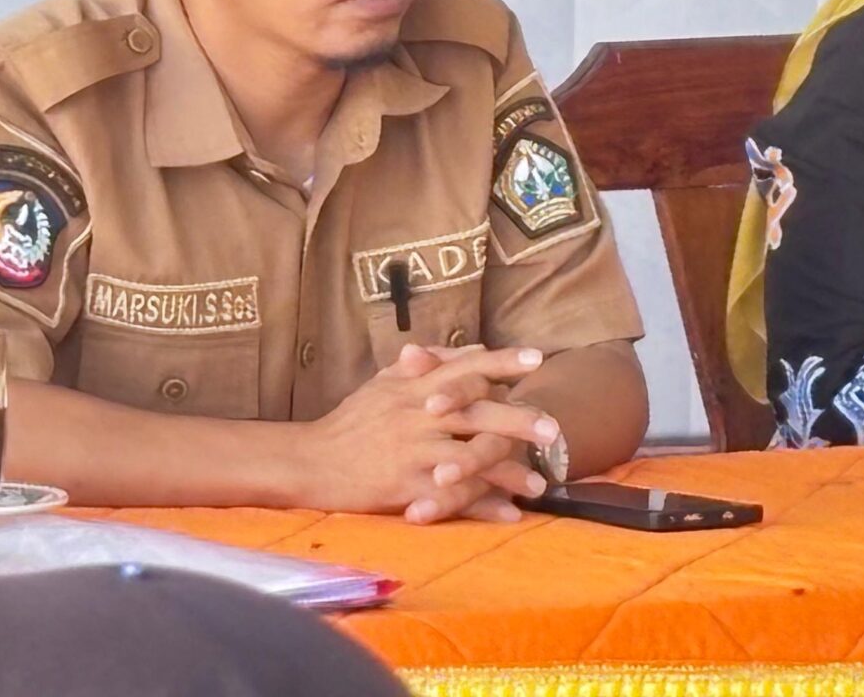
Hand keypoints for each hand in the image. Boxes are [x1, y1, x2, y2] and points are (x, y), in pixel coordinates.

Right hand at [296, 343, 559, 521]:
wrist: (309, 462)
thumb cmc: (351, 421)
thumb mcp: (386, 382)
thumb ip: (431, 364)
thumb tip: (475, 349)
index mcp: (414, 386)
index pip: (465, 367)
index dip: (501, 361)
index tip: (538, 358)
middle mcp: (417, 415)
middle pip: (476, 413)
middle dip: (518, 421)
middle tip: (554, 431)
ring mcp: (412, 452)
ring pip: (469, 459)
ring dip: (507, 473)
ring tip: (538, 486)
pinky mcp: (405, 487)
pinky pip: (451, 498)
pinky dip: (481, 507)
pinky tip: (508, 515)